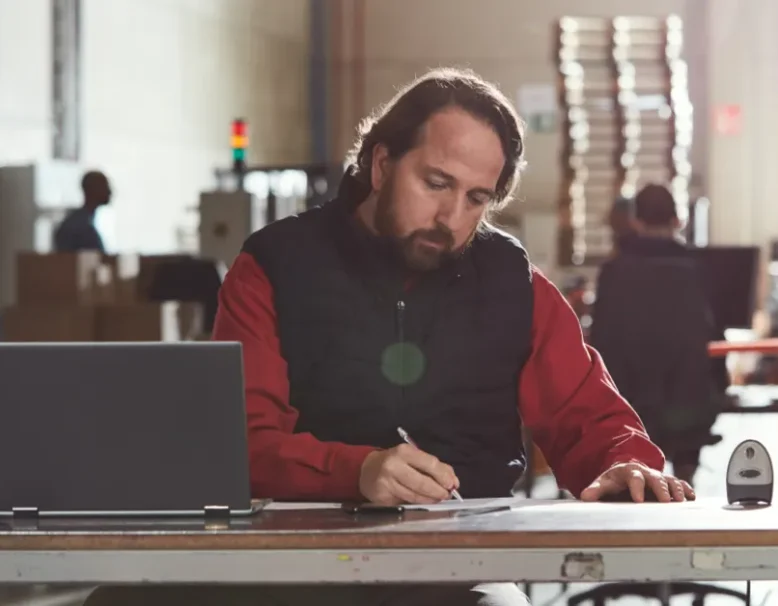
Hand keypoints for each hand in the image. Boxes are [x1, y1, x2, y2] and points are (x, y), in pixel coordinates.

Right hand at [359, 444, 459, 504]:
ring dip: (430, 499)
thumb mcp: (413, 457)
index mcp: (404, 452)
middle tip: (446, 495)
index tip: (452, 484)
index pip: (430, 464)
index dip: (444, 476)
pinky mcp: (383, 497)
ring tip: (436, 498)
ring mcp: (387, 482)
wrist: (367, 470)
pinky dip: (418, 503)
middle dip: (438, 491)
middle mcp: (394, 466)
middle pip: (423, 483)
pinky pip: (406, 503)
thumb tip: (453, 481)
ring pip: (415, 496)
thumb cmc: (395, 462)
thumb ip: (435, 467)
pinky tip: (422, 501)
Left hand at [580, 461, 695, 502]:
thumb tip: (585, 497)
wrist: (626, 471)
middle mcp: (647, 473)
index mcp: (630, 471)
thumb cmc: (615, 480)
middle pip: (656, 479)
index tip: (638, 499)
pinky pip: (680, 484)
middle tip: (665, 501)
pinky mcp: (668, 483)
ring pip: (671, 480)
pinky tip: (692, 497)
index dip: (637, 488)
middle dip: (661, 489)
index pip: (634, 478)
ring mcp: (658, 477)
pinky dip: (686, 489)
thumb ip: (595, 489)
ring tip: (681, 501)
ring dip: (677, 490)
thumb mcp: (604, 482)